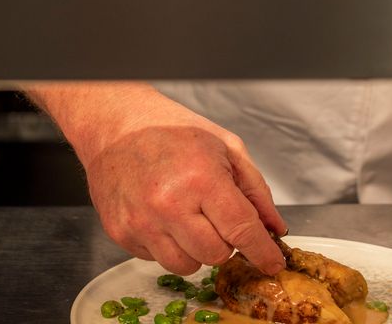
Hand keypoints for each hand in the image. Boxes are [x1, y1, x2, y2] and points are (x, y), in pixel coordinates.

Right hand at [26, 83, 287, 275]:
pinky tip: (166, 216)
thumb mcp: (226, 146)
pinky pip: (157, 259)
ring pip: (187, 265)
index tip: (272, 262)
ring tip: (191, 216)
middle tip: (218, 215)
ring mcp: (142, 222)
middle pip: (216, 254)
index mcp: (201, 178)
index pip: (242, 230)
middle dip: (226, 240)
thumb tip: (274, 226)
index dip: (263, 251)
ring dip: (197, 249)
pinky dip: (169, 245)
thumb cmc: (172, 130)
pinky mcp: (121, 233)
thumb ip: (255, 189)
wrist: (118, 126)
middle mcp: (170, 204)